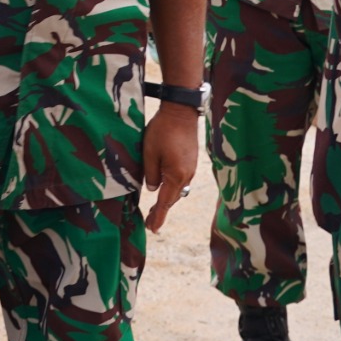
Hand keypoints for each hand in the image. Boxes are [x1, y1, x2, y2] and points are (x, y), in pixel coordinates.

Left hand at [142, 101, 199, 231]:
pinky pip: (180, 180)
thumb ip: (151, 174)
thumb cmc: (163, 131)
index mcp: (176, 176)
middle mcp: (187, 175)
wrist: (181, 112)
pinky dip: (172, 187)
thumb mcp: (150, 153)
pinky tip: (165, 186)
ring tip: (155, 208)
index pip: (165, 202)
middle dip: (161, 210)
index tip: (152, 229)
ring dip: (167, 199)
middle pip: (173, 198)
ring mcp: (191, 168)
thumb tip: (154, 189)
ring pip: (177, 189)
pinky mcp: (191, 161)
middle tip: (150, 222)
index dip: (158, 216)